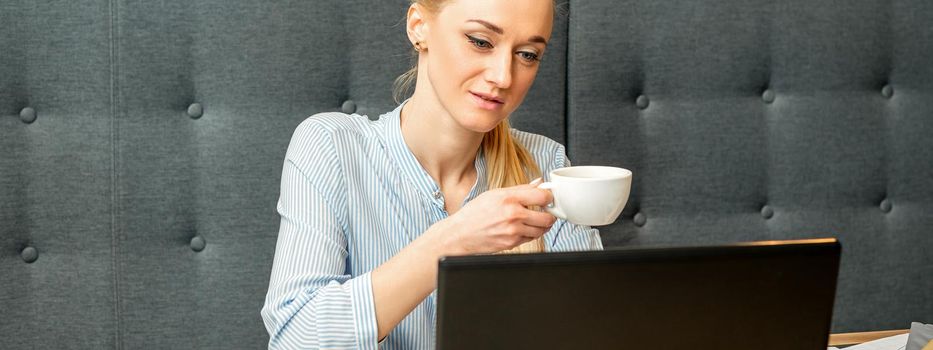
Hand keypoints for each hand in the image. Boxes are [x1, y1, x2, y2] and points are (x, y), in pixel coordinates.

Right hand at [439, 179, 556, 254]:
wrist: (460, 234)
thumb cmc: (474, 213)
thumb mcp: (495, 194)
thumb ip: (520, 189)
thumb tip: (538, 183)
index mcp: (509, 199)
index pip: (542, 196)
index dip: (549, 197)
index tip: (548, 197)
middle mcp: (513, 215)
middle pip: (547, 217)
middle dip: (549, 214)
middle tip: (546, 211)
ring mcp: (513, 231)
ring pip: (541, 230)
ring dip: (542, 226)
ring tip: (535, 220)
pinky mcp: (512, 244)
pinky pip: (531, 238)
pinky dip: (531, 234)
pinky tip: (523, 228)